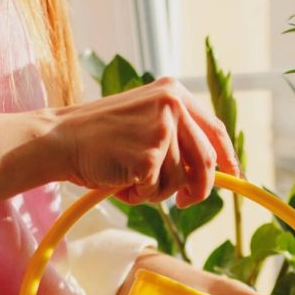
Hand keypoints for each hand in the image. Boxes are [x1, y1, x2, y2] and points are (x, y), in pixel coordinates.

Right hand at [0, 78, 239, 205]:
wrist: (60, 140)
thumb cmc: (99, 137)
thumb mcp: (144, 122)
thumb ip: (176, 137)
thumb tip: (212, 170)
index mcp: (174, 92)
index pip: (215, 129)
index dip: (227, 157)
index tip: (235, 176)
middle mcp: (173, 104)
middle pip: (207, 160)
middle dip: (200, 188)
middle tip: (186, 202)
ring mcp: (162, 128)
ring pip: (181, 179)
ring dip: (158, 192)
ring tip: (131, 180)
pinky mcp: (150, 153)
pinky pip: (160, 189)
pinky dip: (141, 195)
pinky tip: (121, 181)